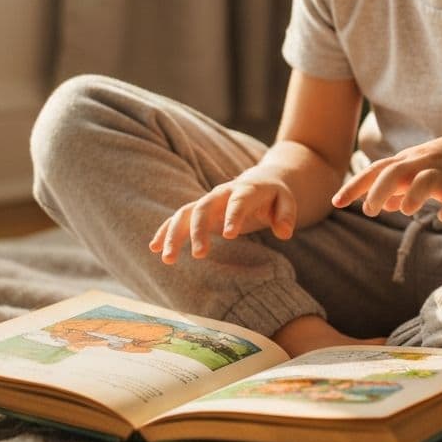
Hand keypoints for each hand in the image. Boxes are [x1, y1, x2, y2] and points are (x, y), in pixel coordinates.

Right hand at [148, 172, 297, 263]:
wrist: (260, 181)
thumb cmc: (274, 195)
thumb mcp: (286, 201)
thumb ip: (287, 215)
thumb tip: (285, 233)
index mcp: (245, 190)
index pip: (237, 202)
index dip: (233, 216)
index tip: (229, 236)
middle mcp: (221, 194)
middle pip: (204, 208)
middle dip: (199, 231)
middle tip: (200, 255)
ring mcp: (207, 202)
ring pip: (185, 214)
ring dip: (174, 234)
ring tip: (168, 259)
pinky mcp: (198, 211)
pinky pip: (178, 219)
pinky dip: (166, 231)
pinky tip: (154, 248)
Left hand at [331, 132, 441, 222]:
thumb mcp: (421, 170)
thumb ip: (398, 187)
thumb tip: (380, 205)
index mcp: (409, 161)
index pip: (376, 171)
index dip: (356, 186)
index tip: (335, 203)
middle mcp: (424, 164)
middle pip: (396, 172)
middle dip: (380, 190)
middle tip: (369, 211)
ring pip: (427, 180)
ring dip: (414, 194)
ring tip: (405, 210)